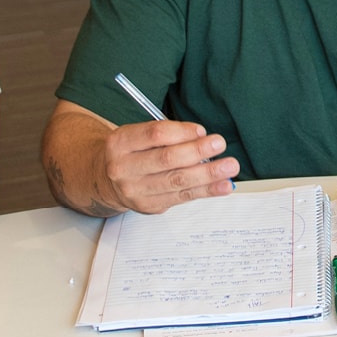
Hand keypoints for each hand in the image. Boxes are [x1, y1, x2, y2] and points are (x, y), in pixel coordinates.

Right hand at [96, 120, 238, 214]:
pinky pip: (183, 197)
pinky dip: (207, 191)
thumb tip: (201, 137)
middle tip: (219, 144)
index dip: (181, 132)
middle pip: (166, 159)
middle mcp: (124, 168)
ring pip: (177, 181)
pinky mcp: (150, 206)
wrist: (107, 181)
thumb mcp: (138, 135)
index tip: (202, 130)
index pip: (154, 134)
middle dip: (197, 151)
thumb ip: (166, 135)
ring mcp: (135, 190)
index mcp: (120, 143)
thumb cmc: (131, 153)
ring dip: (208, 174)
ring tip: (229, 166)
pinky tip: (223, 185)